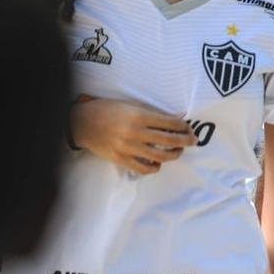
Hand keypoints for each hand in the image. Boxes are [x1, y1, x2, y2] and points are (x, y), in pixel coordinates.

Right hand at [71, 96, 195, 174]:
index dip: (183, 126)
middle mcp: (135, 133)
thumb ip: (153, 113)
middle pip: (169, 141)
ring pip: (160, 156)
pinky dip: (155, 167)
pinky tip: (158, 163)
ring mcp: (127, 148)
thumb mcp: (131, 106)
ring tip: (177, 151)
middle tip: (192, 141)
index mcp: (139, 116)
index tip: (189, 128)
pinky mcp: (120, 159)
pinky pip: (143, 168)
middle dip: (185, 141)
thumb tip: (177, 118)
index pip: (170, 123)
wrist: (81, 122)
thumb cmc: (107, 110)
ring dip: (174, 155)